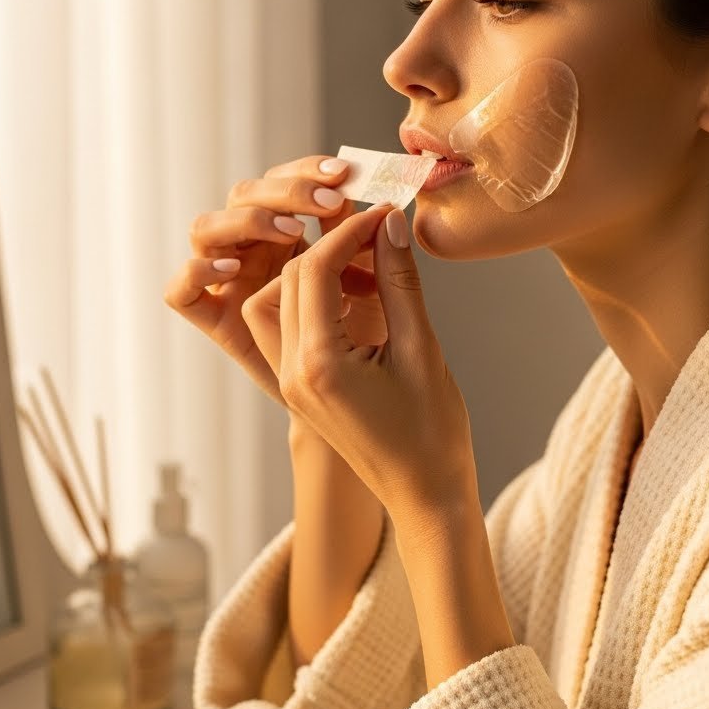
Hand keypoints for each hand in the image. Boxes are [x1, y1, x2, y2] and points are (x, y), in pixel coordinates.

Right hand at [162, 156, 388, 408]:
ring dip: (243, 220)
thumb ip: (389, 273)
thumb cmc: (411, 394)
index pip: (299, 202)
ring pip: (207, 233)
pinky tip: (233, 267)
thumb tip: (389, 213)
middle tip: (332, 200)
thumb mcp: (402, 323)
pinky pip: (184, 295)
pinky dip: (197, 272)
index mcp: (313, 256)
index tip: (365, 197)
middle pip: (245, 200)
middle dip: (285, 190)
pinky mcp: (222, 331)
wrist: (391, 452)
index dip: (325, 193)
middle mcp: (265, 268)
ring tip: (288, 229)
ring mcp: (238, 297)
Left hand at [241, 202, 475, 515]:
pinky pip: (291, 328)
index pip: (312, 270)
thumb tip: (390, 224)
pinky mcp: (299, 389)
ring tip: (366, 270)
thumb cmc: (431, 433)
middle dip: (328, 248)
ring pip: (277, 302)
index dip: (347, 233)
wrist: (424, 494)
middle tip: (378, 233)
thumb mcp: (421, 349)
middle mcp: (291, 373)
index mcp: (318, 365)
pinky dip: (316, 302)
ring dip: (315, 275)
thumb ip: (399, 283)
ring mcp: (290, 383)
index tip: (383, 214)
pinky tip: (360, 299)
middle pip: (286, 280)